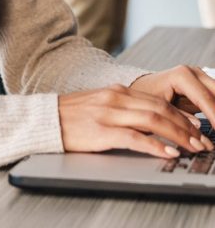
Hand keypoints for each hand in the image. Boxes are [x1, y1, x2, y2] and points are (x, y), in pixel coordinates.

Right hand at [58, 83, 211, 157]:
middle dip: (185, 126)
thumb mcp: (99, 105)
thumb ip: (122, 108)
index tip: (196, 127)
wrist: (44, 119)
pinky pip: (135, 137)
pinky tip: (168, 152)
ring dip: (178, 135)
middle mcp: (116, 98)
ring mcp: (109, 114)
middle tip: (202, 140)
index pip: (157, 100)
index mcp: (117, 91)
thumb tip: (148, 120)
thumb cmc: (71, 116)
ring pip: (153, 120)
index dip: (180, 114)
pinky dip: (155, 145)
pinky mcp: (102, 131)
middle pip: (160, 109)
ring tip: (193, 147)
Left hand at [131, 65, 214, 123]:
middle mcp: (193, 72)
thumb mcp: (159, 108)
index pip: (205, 98)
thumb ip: (180, 119)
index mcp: (181, 75)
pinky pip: (214, 96)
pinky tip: (214, 122)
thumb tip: (199, 133)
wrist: (141, 87)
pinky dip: (214, 109)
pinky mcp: (203, 85)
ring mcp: (200, 77)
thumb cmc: (146, 97)